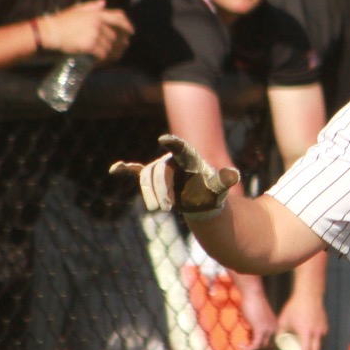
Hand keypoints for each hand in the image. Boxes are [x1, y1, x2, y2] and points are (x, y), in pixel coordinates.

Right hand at [40, 1, 133, 61]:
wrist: (50, 32)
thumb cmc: (61, 21)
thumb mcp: (77, 10)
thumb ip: (92, 6)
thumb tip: (104, 2)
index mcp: (96, 13)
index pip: (118, 17)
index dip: (127, 25)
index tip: (131, 32)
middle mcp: (98, 23)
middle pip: (116, 35)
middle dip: (119, 43)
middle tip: (121, 49)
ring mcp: (94, 34)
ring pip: (110, 46)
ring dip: (111, 52)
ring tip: (110, 56)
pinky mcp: (90, 45)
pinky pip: (103, 54)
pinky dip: (103, 59)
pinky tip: (101, 60)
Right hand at [111, 134, 240, 218]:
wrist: (201, 199)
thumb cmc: (210, 192)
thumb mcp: (218, 188)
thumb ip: (224, 181)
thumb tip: (234, 174)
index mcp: (188, 159)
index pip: (180, 149)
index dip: (172, 144)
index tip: (164, 140)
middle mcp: (172, 161)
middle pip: (159, 170)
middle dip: (160, 188)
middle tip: (167, 209)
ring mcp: (162, 169)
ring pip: (148, 175)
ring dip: (150, 192)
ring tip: (158, 209)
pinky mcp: (154, 178)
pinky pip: (137, 171)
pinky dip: (126, 169)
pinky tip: (115, 169)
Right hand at [234, 275, 277, 349]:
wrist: (252, 293)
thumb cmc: (252, 302)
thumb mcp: (255, 318)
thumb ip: (255, 327)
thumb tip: (249, 335)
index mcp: (274, 327)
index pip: (272, 344)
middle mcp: (273, 329)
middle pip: (267, 348)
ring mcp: (268, 330)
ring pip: (261, 348)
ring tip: (240, 349)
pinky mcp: (260, 330)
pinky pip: (254, 345)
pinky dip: (247, 349)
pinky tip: (239, 346)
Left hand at [274, 291, 328, 349]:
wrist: (309, 294)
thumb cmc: (294, 308)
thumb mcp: (283, 322)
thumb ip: (279, 336)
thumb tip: (276, 349)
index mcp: (306, 333)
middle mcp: (317, 335)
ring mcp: (323, 332)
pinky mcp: (325, 329)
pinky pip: (320, 343)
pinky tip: (307, 349)